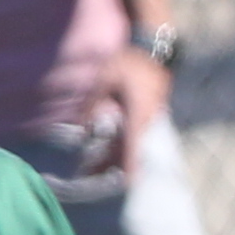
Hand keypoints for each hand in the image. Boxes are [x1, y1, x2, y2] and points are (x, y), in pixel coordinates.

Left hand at [99, 45, 172, 174]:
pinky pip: (130, 135)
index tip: (128, 184)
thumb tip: (83, 129)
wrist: (151, 50)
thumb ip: (92, 103)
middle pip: (127, 149)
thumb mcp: (105, 78)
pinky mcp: (144, 113)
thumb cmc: (128, 61)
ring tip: (89, 169)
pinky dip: (116, 145)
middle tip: (87, 178)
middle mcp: (144, 120)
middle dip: (109, 166)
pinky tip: (102, 151)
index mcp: (137, 113)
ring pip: (128, 143)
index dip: (131, 166)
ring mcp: (146, 117)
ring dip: (110, 156)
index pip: (133, 146)